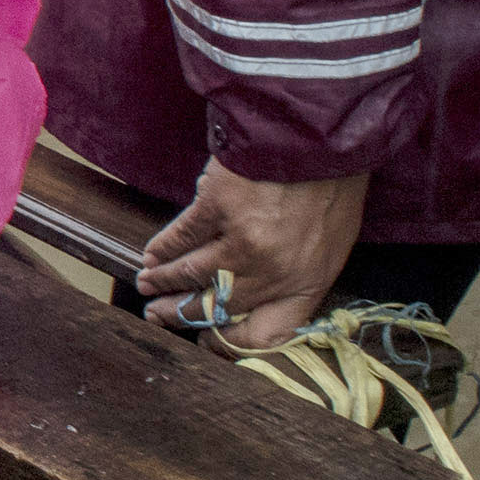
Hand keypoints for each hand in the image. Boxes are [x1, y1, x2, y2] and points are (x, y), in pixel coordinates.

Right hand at [139, 164, 368, 349]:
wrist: (321, 135)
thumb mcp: (332, 241)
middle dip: (180, 313)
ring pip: (191, 273)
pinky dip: (161, 248)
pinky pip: (180, 237)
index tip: (206, 338)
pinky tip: (150, 254)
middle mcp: (272, 272)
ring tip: (147, 283)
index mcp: (306, 284)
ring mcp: (241, 242)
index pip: (265, 335)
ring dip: (162, 281)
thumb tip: (262, 291)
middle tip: (158, 315)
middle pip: (216, 307)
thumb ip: (300, 272)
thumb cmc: (332, 185)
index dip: (229, 343)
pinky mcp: (216, 209)